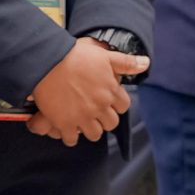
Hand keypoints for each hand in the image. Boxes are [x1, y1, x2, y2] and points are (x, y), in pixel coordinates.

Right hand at [24, 38, 145, 145]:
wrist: (47, 61)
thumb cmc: (75, 55)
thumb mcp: (103, 55)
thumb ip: (125, 62)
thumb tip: (146, 63)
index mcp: (110, 91)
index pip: (123, 106)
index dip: (116, 104)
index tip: (107, 100)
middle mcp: (99, 106)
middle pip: (111, 123)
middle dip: (104, 119)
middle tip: (94, 111)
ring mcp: (82, 117)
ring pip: (94, 134)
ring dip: (89, 129)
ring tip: (81, 120)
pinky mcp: (65, 123)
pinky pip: (72, 139)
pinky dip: (70, 136)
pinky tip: (66, 128)